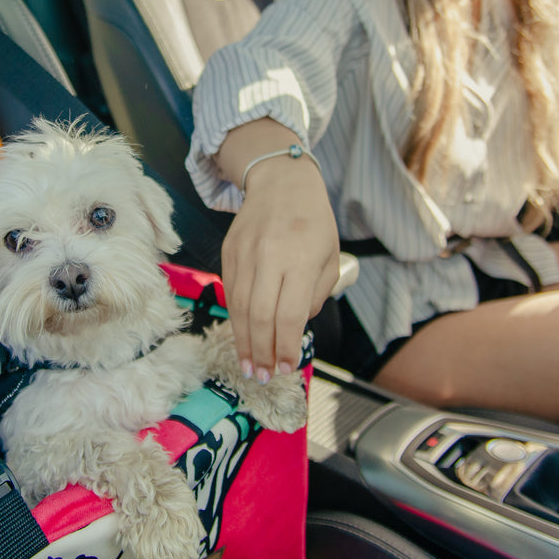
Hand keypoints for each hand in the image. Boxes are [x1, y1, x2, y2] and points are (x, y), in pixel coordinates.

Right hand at [220, 154, 340, 381]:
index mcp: (301, 259)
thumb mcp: (330, 256)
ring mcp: (245, 255)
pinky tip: (242, 336)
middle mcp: (269, 257)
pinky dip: (236, 319)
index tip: (286, 367)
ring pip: (239, 308)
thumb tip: (296, 326)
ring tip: (249, 366)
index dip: (285, 347)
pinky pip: (230, 293)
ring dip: (244, 342)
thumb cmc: (312, 220)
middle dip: (261, 352)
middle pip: (260, 316)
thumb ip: (316, 295)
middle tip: (263, 376)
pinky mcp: (228, 253)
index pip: (289, 315)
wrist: (280, 181)